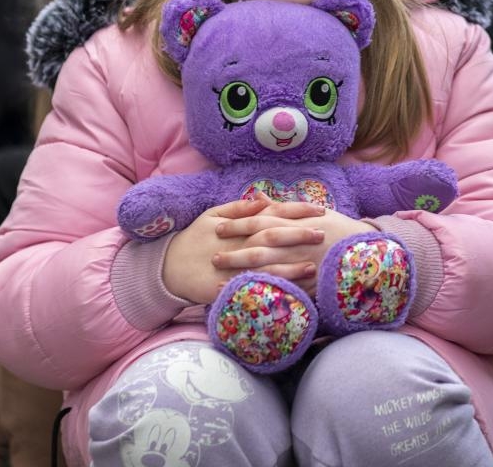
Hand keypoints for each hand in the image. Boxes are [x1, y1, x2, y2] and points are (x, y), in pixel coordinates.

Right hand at [160, 198, 324, 304]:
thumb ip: (239, 208)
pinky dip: (268, 292)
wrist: (169, 267)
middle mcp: (239, 244)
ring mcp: (233, 268)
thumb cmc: (196, 238)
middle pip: (272, 237)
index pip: (273, 214)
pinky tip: (287, 294)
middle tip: (323, 234)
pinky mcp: (226, 288)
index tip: (320, 210)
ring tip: (313, 267)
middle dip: (298, 235)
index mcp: (239, 225)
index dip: (297, 211)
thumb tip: (263, 198)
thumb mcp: (213, 215)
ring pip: (265, 267)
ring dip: (289, 267)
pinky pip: (250, 290)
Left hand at [213, 206, 373, 295]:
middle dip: (235, 251)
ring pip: (267, 269)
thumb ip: (285, 208)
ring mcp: (303, 265)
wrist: (368, 252)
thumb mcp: (315, 213)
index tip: (219, 228)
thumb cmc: (339, 229)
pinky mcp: (309, 284)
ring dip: (242, 273)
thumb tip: (259, 198)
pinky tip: (244, 295)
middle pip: (260, 247)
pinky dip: (262, 291)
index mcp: (298, 223)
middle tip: (213, 256)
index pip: (262, 221)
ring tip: (218, 277)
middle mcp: (298, 243)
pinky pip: (281, 289)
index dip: (239, 224)